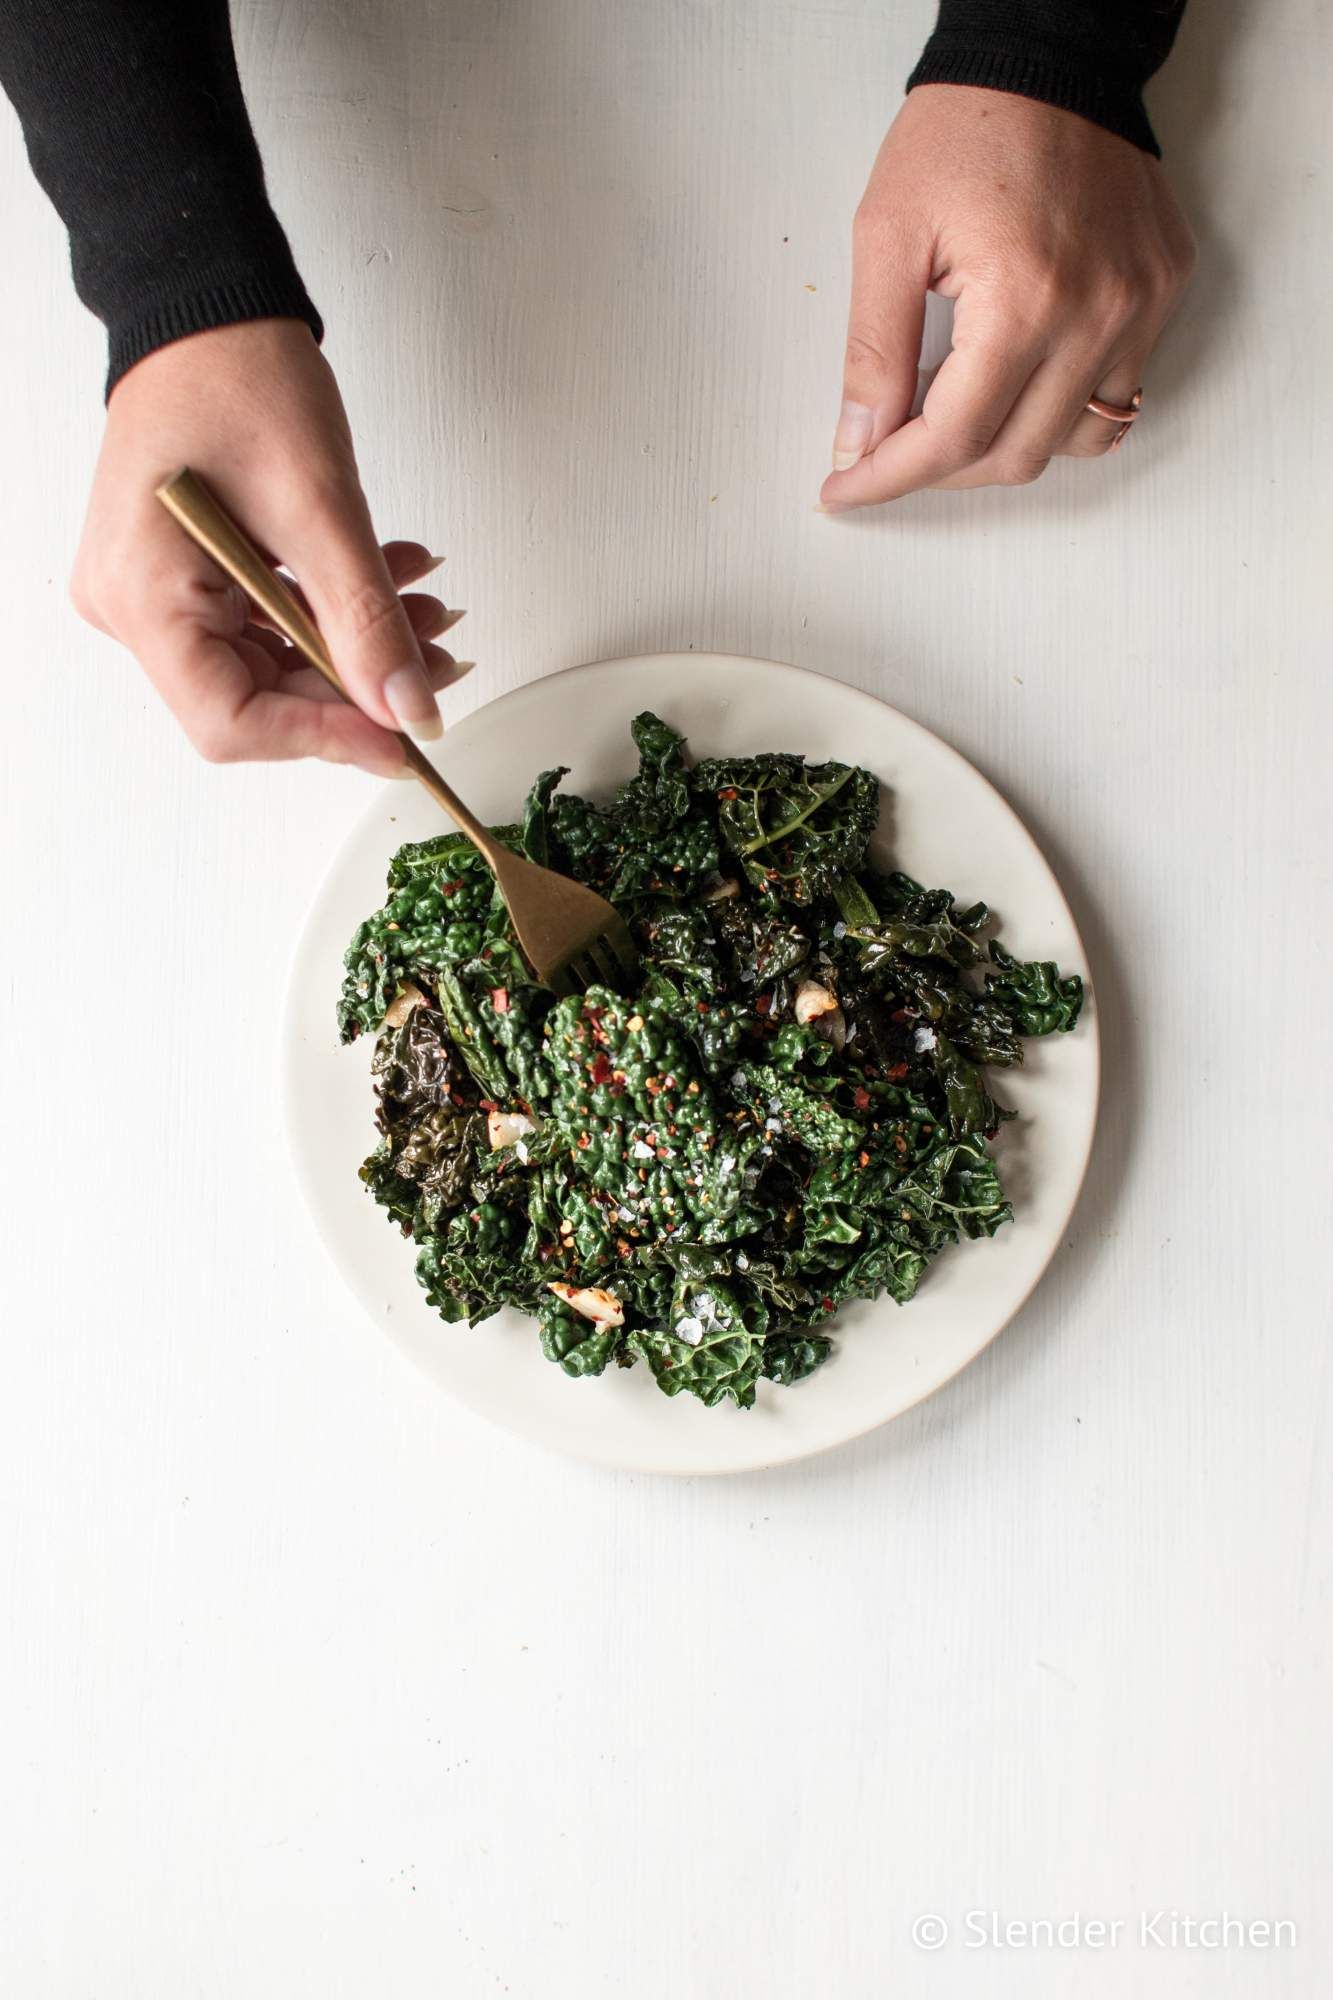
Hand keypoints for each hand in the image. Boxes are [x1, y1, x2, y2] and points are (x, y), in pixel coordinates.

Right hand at [71, 319, 468, 772]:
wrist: (210, 304)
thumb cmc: (234, 371)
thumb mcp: (319, 506)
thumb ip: (367, 621)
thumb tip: (409, 708)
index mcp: (142, 594)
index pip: (232, 720)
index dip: (324, 736)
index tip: (400, 736)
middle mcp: (132, 604)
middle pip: (253, 698)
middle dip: (353, 688)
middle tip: (431, 673)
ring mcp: (153, 591)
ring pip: (268, 663)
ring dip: (353, 648)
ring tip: (426, 617)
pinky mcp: (183, 574)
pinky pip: (262, 622)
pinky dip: (329, 612)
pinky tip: (391, 584)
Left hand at [820, 86, 1195, 507]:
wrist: (1049, 55)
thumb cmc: (967, 128)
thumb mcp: (887, 235)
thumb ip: (873, 352)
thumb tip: (859, 442)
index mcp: (1026, 301)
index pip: (954, 438)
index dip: (890, 476)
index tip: (846, 488)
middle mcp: (1098, 315)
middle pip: (1013, 456)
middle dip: (940, 471)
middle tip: (889, 450)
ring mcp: (1141, 308)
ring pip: (1073, 441)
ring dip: (1004, 448)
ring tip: (953, 414)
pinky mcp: (1162, 292)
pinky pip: (1117, 393)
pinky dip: (1061, 411)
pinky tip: (1014, 383)